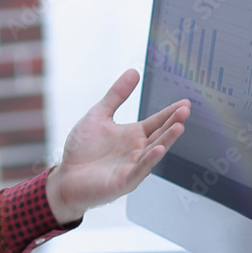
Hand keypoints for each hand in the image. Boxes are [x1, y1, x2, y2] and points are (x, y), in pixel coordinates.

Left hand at [45, 69, 190, 223]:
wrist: (66, 176)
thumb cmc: (82, 149)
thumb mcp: (99, 114)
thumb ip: (117, 95)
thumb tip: (133, 71)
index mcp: (133, 135)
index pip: (157, 122)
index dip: (170, 112)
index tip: (186, 102)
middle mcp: (137, 150)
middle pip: (159, 134)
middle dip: (173, 123)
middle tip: (186, 110)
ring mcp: (132, 167)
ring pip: (153, 152)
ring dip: (166, 140)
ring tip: (179, 127)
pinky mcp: (123, 181)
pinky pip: (139, 170)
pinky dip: (148, 160)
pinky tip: (158, 149)